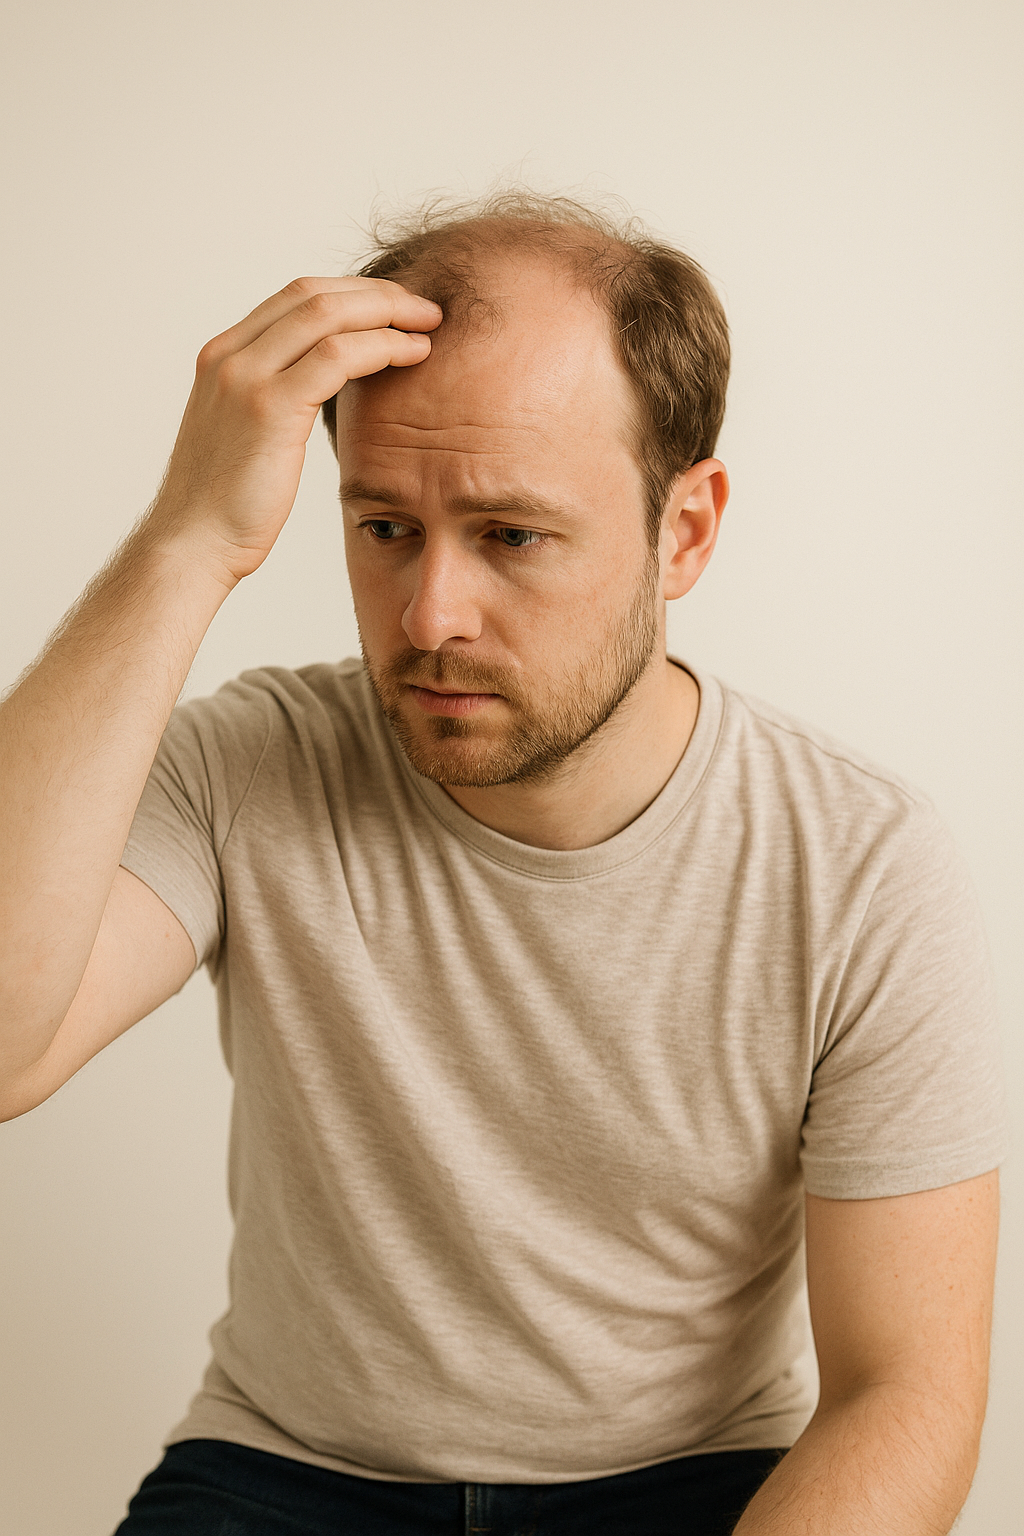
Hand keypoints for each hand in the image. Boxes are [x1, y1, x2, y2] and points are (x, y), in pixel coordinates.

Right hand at [148, 276, 441, 583]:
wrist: (193, 545)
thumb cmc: (225, 507)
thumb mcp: (244, 436)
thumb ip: (273, 400)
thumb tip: (316, 393)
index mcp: (223, 356)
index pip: (295, 298)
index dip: (352, 295)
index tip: (394, 308)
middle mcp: (229, 355)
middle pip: (314, 295)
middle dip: (377, 294)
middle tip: (424, 308)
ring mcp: (246, 376)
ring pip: (329, 316)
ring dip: (388, 313)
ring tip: (429, 325)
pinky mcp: (270, 407)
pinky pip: (339, 356)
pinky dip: (384, 347)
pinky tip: (414, 355)